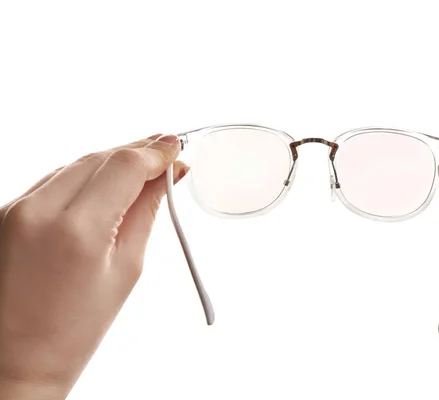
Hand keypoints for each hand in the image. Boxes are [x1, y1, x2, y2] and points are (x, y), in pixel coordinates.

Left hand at [0, 134, 187, 398]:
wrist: (16, 359)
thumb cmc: (75, 329)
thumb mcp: (126, 268)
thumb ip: (145, 213)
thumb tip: (166, 177)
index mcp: (77, 230)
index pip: (123, 166)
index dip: (155, 152)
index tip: (175, 146)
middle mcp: (38, 211)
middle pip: (98, 157)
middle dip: (135, 151)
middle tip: (165, 153)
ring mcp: (14, 209)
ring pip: (74, 164)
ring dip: (110, 161)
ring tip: (140, 169)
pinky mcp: (4, 213)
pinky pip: (52, 180)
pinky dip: (83, 175)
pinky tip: (105, 183)